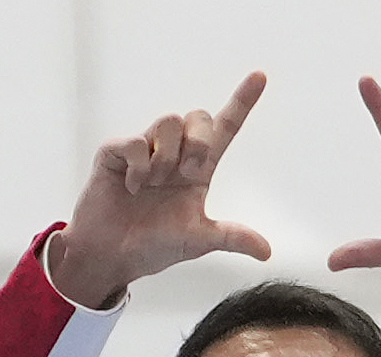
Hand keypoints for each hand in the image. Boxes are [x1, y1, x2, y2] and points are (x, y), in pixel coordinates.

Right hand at [49, 72, 271, 308]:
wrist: (113, 256)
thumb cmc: (153, 246)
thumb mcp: (198, 242)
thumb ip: (231, 237)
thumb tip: (266, 251)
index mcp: (198, 169)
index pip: (225, 128)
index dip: (242, 101)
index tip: (260, 76)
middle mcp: (174, 153)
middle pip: (198, 116)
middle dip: (199, 141)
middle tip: (187, 173)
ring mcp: (145, 149)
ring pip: (169, 121)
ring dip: (167, 156)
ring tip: (153, 183)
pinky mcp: (116, 151)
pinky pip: (136, 141)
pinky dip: (138, 167)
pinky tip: (131, 186)